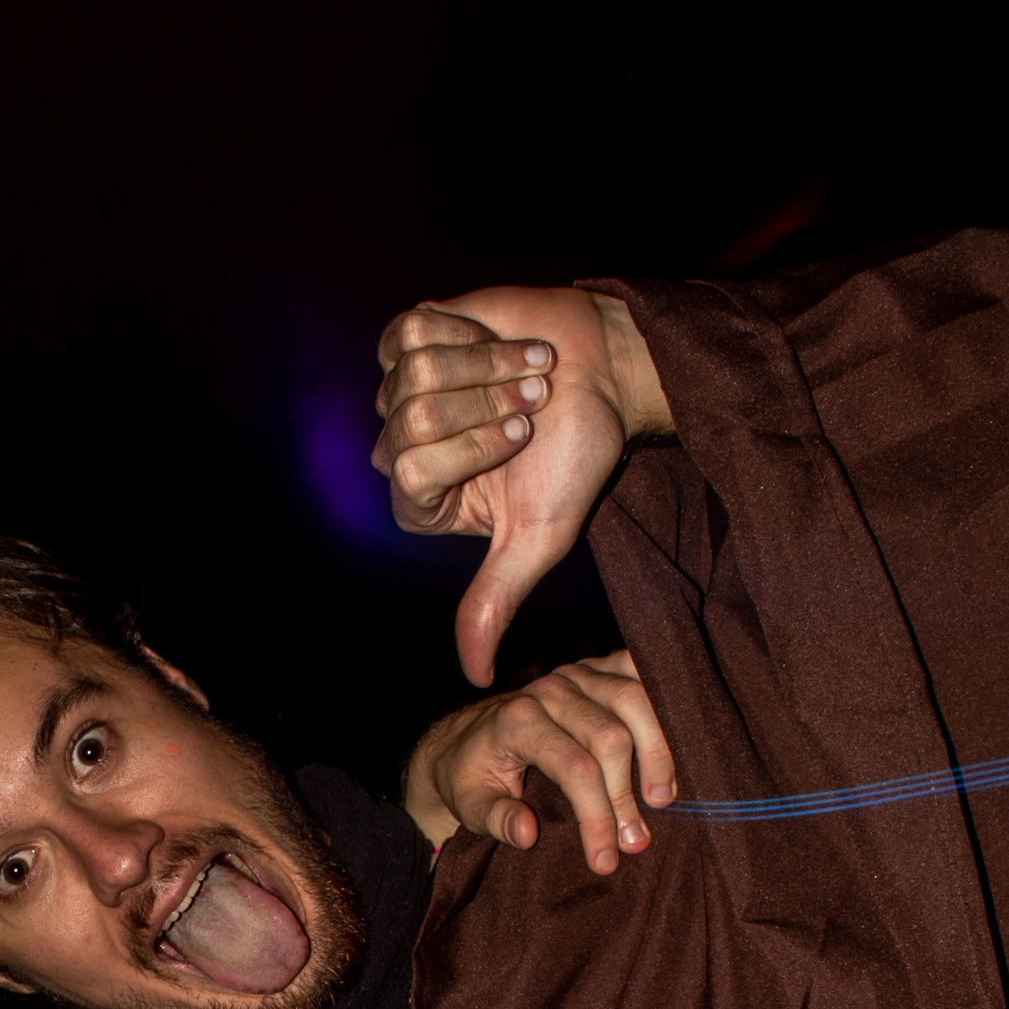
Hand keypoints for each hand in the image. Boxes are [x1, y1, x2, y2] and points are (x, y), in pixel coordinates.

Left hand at [374, 284, 673, 684]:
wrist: (605, 370)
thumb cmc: (574, 456)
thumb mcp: (537, 539)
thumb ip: (494, 600)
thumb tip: (475, 678)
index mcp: (422, 501)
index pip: (411, 469)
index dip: (472, 445)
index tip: (526, 435)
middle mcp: (403, 447)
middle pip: (410, 418)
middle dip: (484, 404)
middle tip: (532, 402)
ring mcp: (404, 388)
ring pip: (412, 372)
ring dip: (485, 366)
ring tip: (527, 372)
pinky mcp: (415, 334)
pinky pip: (412, 330)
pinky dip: (469, 331)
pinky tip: (499, 342)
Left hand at [404, 651, 675, 873]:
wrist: (469, 738)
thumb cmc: (473, 777)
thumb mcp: (469, 805)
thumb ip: (495, 819)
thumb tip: (527, 833)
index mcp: (517, 720)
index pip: (573, 768)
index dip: (597, 815)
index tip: (607, 859)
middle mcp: (550, 689)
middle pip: (609, 738)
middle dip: (626, 794)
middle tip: (636, 842)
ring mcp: (577, 673)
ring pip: (634, 700)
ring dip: (657, 751)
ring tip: (663, 799)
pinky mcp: (598, 667)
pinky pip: (640, 671)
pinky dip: (663, 700)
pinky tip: (677, 738)